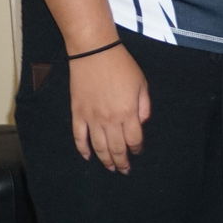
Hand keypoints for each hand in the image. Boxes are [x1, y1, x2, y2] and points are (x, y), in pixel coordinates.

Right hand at [68, 46, 150, 173]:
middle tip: (124, 170)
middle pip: (117, 148)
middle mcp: (110, 119)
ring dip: (105, 160)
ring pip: (98, 147)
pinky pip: (79, 137)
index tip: (138, 152)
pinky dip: (82, 149)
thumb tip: (142, 123)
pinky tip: (88, 156)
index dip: (137, 149)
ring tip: (110, 168)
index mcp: (128, 112)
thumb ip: (144, 105)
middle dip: (122, 161)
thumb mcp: (142, 83)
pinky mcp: (77, 113)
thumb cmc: (122, 65)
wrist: (94, 52)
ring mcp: (92, 118)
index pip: (134, 140)